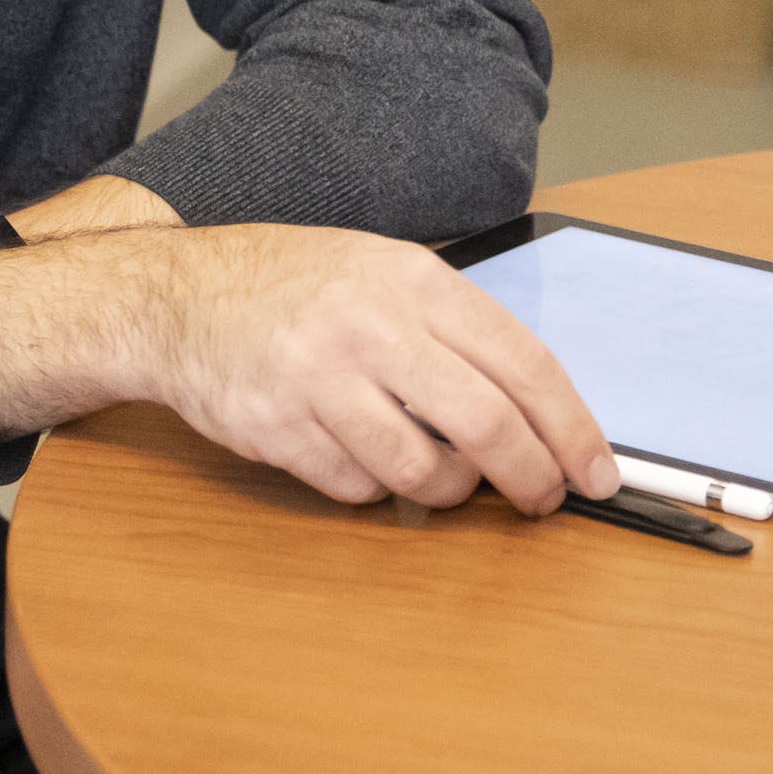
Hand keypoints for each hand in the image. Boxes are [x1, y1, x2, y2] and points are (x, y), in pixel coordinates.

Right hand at [0, 223, 617, 512]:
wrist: (175, 296)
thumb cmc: (293, 287)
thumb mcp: (381, 273)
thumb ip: (453, 330)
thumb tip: (541, 413)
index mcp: (410, 280)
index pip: (522, 363)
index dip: (572, 427)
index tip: (597, 471)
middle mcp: (367, 325)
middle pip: (484, 425)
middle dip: (530, 477)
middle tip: (543, 500)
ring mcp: (317, 379)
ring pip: (421, 471)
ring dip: (447, 491)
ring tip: (441, 477)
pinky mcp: (276, 428)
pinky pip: (356, 487)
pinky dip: (373, 487)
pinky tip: (360, 455)